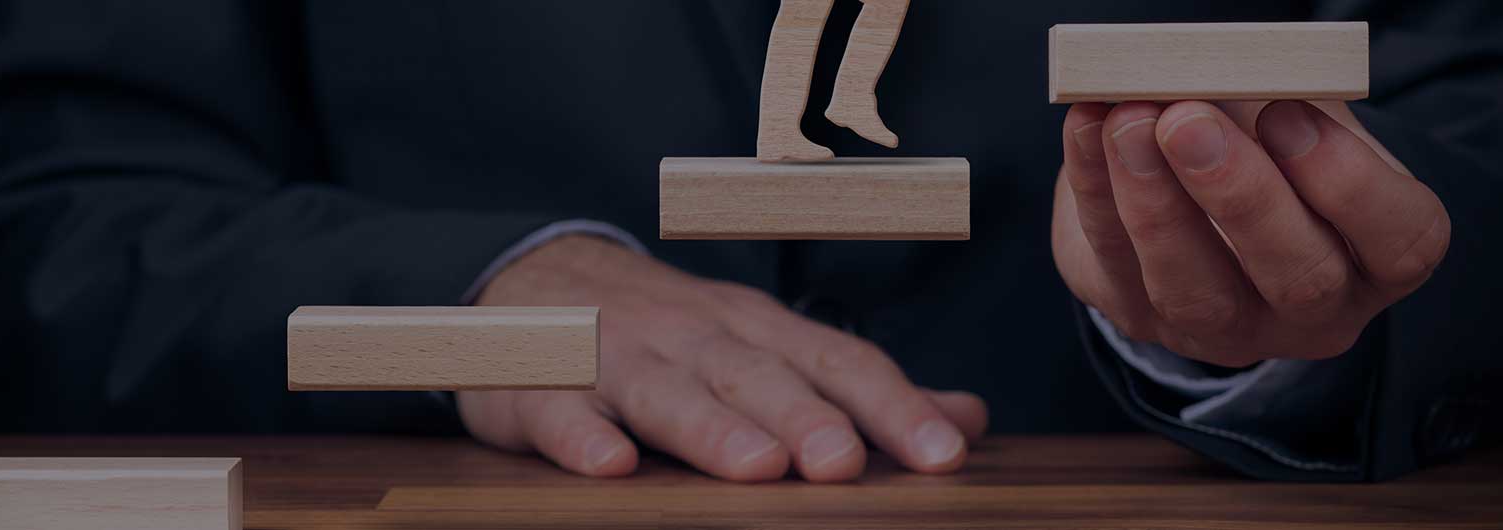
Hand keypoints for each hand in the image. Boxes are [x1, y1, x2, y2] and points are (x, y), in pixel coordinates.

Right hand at [460, 235, 987, 481]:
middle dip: (804, 417)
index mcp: (756, 331)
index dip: (892, 407)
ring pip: (667, 391)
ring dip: (710, 427)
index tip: (944, 455)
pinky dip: (583, 436)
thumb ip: (859, 388)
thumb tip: (969, 419)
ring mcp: (616, 359)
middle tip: (844, 463)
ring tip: (754, 466)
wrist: (534, 279)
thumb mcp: (766, 346)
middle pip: (756, 376)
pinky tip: (610, 465)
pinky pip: (562, 412)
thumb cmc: (670, 334)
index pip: (837, 362)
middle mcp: (694, 337)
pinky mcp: (542, 389)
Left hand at [1051, 100, 1450, 365]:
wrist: (1194, 187)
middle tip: (1187, 122)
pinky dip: (1093, 189)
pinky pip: (1113, 262)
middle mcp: (1314, 312)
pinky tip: (1087, 127)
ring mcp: (1226, 330)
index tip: (1286, 112)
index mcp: (1380, 259)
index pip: (1401, 241)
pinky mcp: (1141, 319)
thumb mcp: (1295, 115)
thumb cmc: (1267, 143)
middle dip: (1240, 195)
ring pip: (1193, 292)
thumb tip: (1212, 69)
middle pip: (1299, 278)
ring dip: (1154, 204)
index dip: (1347, 180)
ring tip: (1127, 121)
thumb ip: (1276, 96)